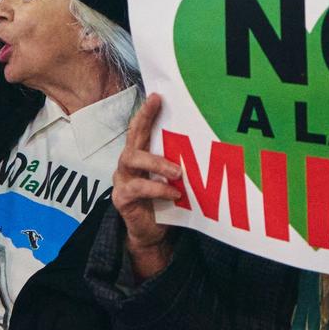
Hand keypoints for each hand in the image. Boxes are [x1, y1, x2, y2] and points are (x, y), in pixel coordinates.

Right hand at [112, 94, 180, 278]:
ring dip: (157, 162)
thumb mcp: (174, 179)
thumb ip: (180, 162)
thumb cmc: (165, 201)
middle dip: (145, 119)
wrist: (153, 234)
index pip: (141, 128)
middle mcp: (128, 163)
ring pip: (131, 159)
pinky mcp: (121, 198)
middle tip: (157, 106)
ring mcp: (122, 180)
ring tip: (177, 171)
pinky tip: (174, 193)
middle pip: (132, 136)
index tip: (158, 95)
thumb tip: (207, 144)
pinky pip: (136, 188)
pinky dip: (157, 188)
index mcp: (141, 155)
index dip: (147, 111)